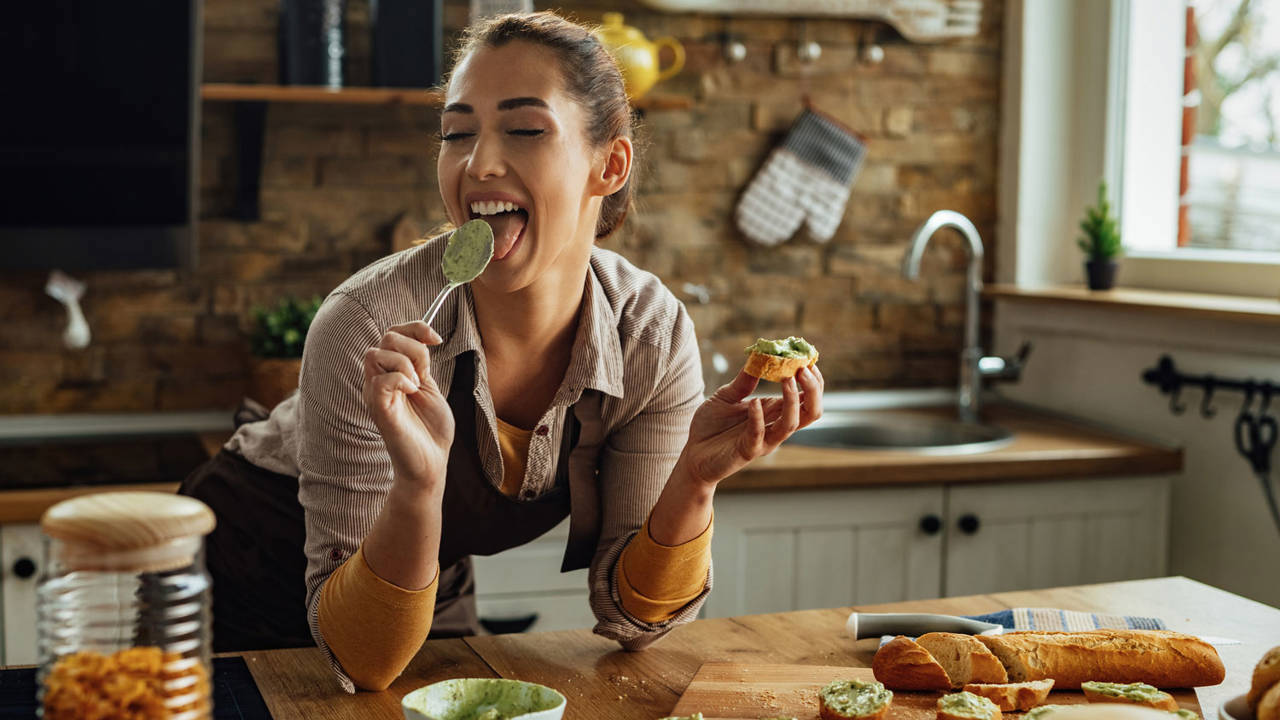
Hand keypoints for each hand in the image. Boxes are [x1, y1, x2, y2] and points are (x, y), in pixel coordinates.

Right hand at [362, 321, 453, 491]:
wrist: (431, 462)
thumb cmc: (430, 429)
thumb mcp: (430, 387)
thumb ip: (421, 364)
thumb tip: (423, 338)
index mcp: (390, 373)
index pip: (393, 333)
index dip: (415, 328)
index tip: (436, 339)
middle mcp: (378, 380)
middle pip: (386, 338)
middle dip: (414, 348)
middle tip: (424, 374)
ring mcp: (375, 394)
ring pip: (377, 353)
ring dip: (405, 364)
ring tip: (417, 386)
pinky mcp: (378, 408)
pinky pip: (381, 379)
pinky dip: (401, 379)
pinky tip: (412, 392)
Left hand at [678, 365, 823, 486]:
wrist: (693, 453)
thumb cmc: (712, 425)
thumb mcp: (727, 395)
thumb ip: (744, 380)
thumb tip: (759, 356)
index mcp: (775, 412)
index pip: (807, 398)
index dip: (814, 381)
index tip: (807, 358)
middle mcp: (775, 426)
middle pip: (811, 412)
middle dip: (813, 390)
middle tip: (804, 369)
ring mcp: (763, 441)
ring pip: (791, 424)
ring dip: (792, 401)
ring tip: (787, 379)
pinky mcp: (747, 451)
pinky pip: (758, 436)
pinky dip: (758, 418)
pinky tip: (753, 402)